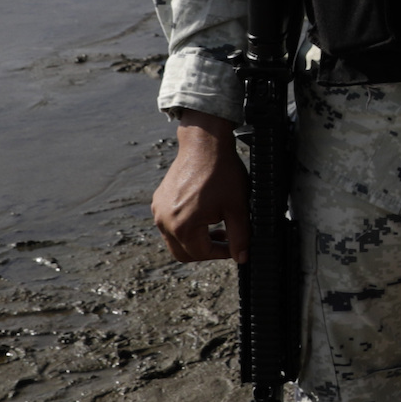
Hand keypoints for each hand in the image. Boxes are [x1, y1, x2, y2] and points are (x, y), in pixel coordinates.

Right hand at [151, 110, 249, 263]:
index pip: (201, 254)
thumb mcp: (238, 207)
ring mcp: (158, 211)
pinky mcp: (157, 201)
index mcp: (182, 226)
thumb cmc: (222, 173)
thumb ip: (241, 236)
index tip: (235, 247)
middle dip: (206, 251)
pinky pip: (169, 224)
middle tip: (226, 239)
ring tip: (217, 226)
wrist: (204, 144)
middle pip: (183, 253)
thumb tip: (242, 257)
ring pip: (175, 239)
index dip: (222, 253)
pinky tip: (204, 214)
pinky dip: (185, 226)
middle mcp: (164, 221)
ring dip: (195, 239)